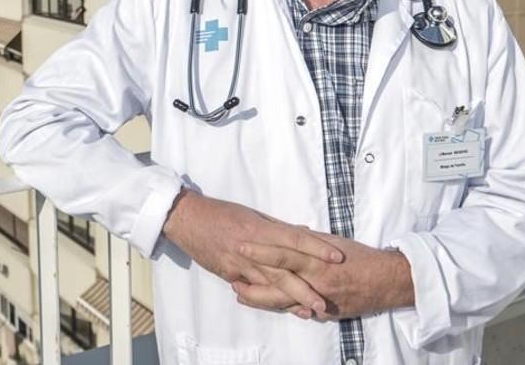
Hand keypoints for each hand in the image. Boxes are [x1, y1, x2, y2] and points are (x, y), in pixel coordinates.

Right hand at [162, 190, 344, 317]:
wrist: (187, 219)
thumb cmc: (221, 212)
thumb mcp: (253, 214)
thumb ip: (278, 226)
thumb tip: (304, 232)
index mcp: (260, 228)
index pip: (295, 239)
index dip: (317, 248)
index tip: (337, 257)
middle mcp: (252, 248)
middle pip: (284, 270)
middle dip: (306, 288)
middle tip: (326, 303)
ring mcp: (240, 264)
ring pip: (269, 284)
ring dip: (290, 299)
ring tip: (309, 311)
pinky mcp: (229, 274)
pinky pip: (252, 289)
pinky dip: (268, 299)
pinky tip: (282, 307)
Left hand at [232, 233, 413, 319]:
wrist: (388, 280)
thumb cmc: (359, 256)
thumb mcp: (331, 242)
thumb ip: (307, 239)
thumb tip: (289, 230)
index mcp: (315, 258)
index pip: (282, 253)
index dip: (260, 251)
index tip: (240, 246)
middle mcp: (315, 279)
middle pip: (277, 281)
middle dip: (252, 280)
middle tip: (231, 277)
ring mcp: (319, 298)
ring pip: (283, 301)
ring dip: (260, 298)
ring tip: (240, 294)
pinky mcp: (325, 312)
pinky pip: (299, 311)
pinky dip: (282, 308)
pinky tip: (266, 305)